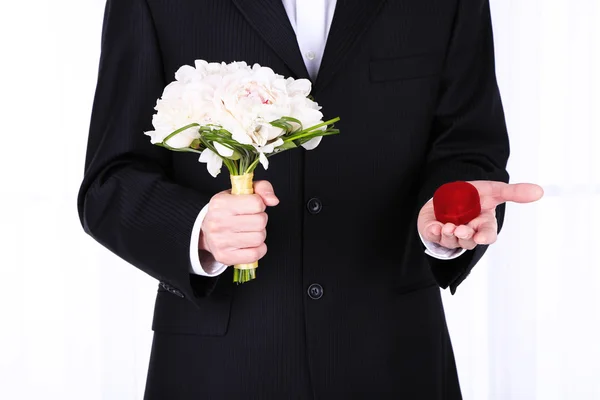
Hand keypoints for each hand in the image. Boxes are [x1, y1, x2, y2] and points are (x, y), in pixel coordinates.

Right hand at [199, 180, 278, 265]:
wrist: (206, 232)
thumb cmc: (227, 211)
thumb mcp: (241, 193)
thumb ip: (261, 188)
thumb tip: (273, 200)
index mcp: (220, 203)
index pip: (256, 203)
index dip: (259, 205)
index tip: (252, 207)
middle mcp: (218, 222)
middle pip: (260, 222)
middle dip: (260, 220)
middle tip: (251, 220)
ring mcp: (220, 241)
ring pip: (259, 238)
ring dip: (259, 235)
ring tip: (249, 231)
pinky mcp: (224, 256)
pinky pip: (255, 254)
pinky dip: (258, 249)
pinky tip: (250, 244)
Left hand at [418, 181, 543, 249]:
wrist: (448, 194)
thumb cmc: (472, 196)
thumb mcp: (493, 190)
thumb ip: (514, 192)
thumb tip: (540, 191)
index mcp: (483, 224)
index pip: (487, 235)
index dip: (484, 237)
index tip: (480, 237)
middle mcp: (468, 232)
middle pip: (468, 241)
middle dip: (464, 236)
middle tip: (460, 229)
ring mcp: (450, 234)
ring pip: (451, 241)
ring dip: (449, 235)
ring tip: (447, 227)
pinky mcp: (434, 232)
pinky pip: (433, 236)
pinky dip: (433, 233)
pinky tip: (434, 227)